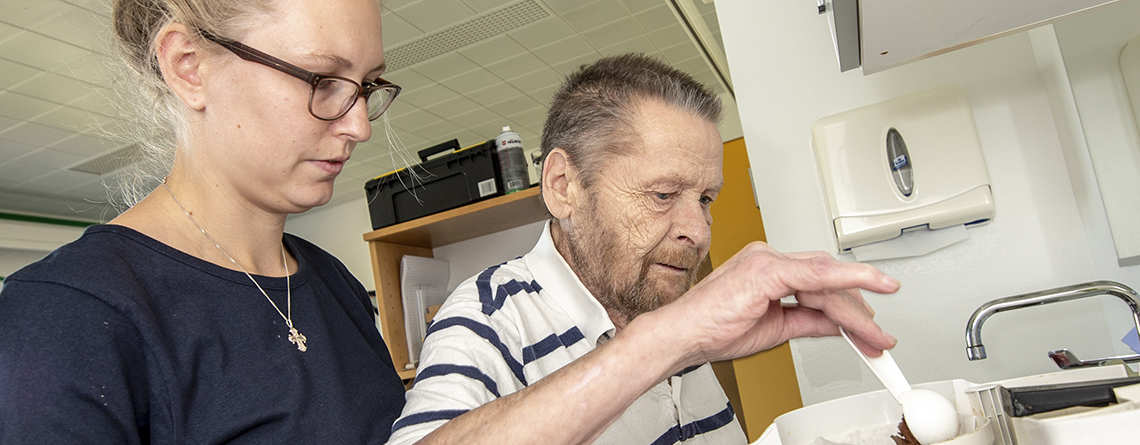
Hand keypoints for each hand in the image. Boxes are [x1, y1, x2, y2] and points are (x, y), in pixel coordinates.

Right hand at [650, 241, 899, 366]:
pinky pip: (816, 273)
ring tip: (875, 335)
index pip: (819, 281)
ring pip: (827, 279)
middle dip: (857, 310)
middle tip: (878, 337)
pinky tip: (870, 286)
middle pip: (828, 278)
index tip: (867, 329)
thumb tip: (837, 324)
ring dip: (856, 309)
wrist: (682, 337)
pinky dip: (847, 279)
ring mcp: (767, 261)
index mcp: (768, 269)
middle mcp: (769, 258)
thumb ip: (808, 321)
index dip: (847, 306)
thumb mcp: (775, 329)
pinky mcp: (767, 270)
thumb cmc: (713, 330)